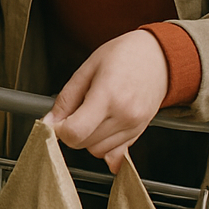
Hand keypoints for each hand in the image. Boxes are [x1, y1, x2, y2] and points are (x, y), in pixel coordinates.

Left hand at [44, 30, 167, 172]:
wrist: (158, 56)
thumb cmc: (124, 55)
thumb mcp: (88, 67)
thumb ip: (66, 98)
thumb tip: (50, 121)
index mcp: (108, 95)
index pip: (75, 132)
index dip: (59, 130)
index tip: (56, 121)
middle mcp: (124, 115)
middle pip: (83, 143)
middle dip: (72, 131)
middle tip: (76, 109)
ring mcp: (134, 126)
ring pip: (97, 151)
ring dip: (87, 138)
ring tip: (93, 112)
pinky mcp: (140, 132)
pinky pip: (114, 153)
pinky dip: (103, 144)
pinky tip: (102, 125)